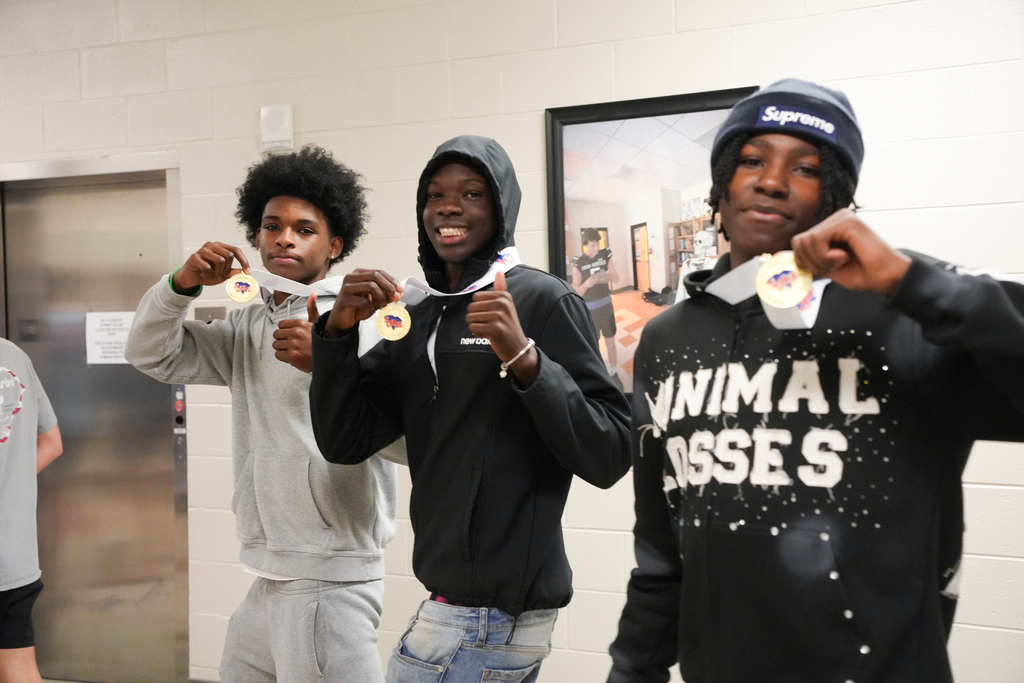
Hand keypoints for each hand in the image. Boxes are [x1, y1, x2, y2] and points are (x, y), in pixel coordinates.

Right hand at [173, 242, 250, 292]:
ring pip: (220, 260)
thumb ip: (234, 272)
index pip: (235, 250)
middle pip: (229, 255)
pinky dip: (207, 273)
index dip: (243, 260)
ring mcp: (202, 250)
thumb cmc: (206, 273)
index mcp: (220, 247)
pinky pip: (207, 266)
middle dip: (226, 268)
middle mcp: (212, 245)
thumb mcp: (223, 274)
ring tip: (210, 273)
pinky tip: (203, 273)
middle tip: (218, 273)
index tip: (248, 271)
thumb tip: (246, 272)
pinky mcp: (194, 257)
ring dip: (217, 271)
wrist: (190, 278)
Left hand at [273, 293, 317, 371]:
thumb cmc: (321, 340)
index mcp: (300, 323)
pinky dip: (283, 357)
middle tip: (290, 344)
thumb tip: (313, 293)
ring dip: (282, 349)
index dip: (285, 331)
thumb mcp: (317, 321)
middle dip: (282, 340)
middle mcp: (296, 332)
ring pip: (276, 345)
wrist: (328, 357)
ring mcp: (294, 344)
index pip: (280, 325)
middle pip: (276, 334)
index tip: (291, 335)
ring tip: (292, 350)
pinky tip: (292, 357)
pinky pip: (278, 355)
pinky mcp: (292, 356)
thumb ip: (312, 308)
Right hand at [323, 269, 402, 338]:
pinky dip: (371, 307)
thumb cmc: (358, 307)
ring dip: (381, 296)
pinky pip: (363, 301)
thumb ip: (386, 295)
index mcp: (359, 273)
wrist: (343, 320)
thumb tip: (399, 293)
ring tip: (382, 305)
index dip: (392, 280)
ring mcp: (346, 287)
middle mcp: (351, 277)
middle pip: (375, 276)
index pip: (379, 272)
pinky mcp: (344, 299)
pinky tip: (369, 311)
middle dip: (389, 286)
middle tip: (397, 296)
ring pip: (371, 286)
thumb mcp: (375, 299)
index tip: (401, 290)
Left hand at [467, 271, 538, 385]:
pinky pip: (474, 328)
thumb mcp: (507, 304)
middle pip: (471, 307)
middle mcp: (502, 304)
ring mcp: (499, 316)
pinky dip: (478, 334)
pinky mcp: (495, 329)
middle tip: (488, 324)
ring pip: (471, 318)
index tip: (490, 314)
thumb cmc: (509, 325)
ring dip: (476, 326)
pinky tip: (488, 335)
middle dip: (476, 318)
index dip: (479, 308)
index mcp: (504, 296)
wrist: (517, 347)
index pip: (476, 297)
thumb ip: (502, 288)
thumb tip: (499, 271)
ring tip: (488, 329)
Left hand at [792, 209, 911, 295]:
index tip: (825, 269)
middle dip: (811, 261)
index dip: (805, 261)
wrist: (887, 278)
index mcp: (831, 227)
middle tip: (834, 267)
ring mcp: (842, 217)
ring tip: (841, 262)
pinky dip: (826, 257)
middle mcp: (836, 218)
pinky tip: (844, 257)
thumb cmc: (862, 273)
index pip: (799, 241)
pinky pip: (817, 240)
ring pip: (806, 241)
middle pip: (799, 240)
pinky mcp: (847, 222)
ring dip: (820, 260)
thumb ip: (809, 257)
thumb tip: (785, 254)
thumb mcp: (827, 266)